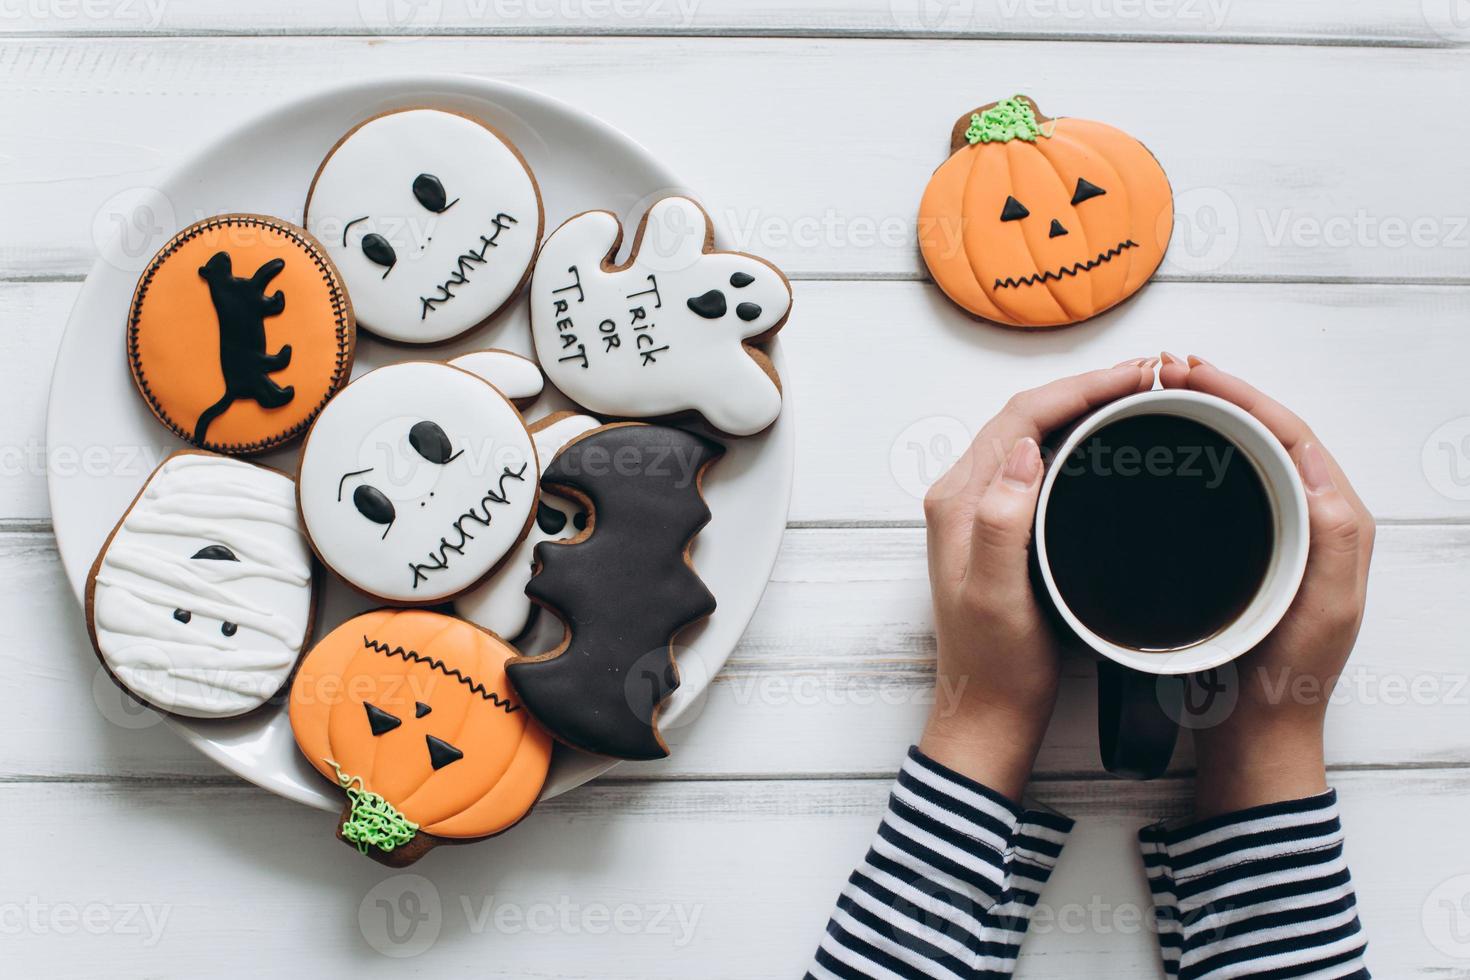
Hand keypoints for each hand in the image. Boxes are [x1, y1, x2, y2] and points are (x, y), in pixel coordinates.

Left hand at [919, 359, 1157, 801]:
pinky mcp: (998, 526)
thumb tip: (1024, 451)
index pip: (1021, 417)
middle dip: (1088, 386)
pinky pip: (1036, 461)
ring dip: (1082, 407)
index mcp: (959, 501)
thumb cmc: (995, 663)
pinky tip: (1108, 442)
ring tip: (1139, 395)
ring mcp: (978, 509)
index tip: (1138, 376)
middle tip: (1153, 376)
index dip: (1081, 388)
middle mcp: (961, 495)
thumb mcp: (998, 598)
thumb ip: (1001, 523)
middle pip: (1027, 414)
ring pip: (1032, 433)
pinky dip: (1075, 438)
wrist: (986, 711)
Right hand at [1158, 354, 1375, 817]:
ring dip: (1202, 415)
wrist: (1255, 731)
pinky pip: (1215, 486)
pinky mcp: (1235, 550)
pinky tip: (1158, 450)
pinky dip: (1188, 455)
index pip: (1289, 433)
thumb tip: (1310, 461)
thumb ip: (1336, 535)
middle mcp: (1305, 518)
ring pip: (1238, 453)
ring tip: (1160, 392)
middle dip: (1218, 391)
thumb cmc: (1288, 677)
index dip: (1242, 394)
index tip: (1194, 373)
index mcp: (1334, 521)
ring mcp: (1268, 533)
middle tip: (1169, 370)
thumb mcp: (1326, 607)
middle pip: (1263, 431)